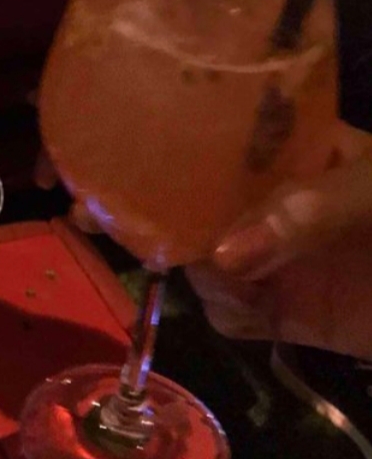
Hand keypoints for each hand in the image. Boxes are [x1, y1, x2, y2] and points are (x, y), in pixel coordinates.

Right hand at [187, 126, 371, 359]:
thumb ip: (308, 211)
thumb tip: (221, 254)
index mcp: (298, 151)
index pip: (223, 144)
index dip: (183, 155)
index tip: (150, 171)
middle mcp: (277, 202)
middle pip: (202, 206)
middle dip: (182, 221)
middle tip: (182, 240)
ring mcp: (282, 259)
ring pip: (208, 259)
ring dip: (206, 271)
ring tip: (237, 280)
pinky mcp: (294, 315)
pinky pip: (234, 313)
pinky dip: (228, 311)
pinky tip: (250, 306)